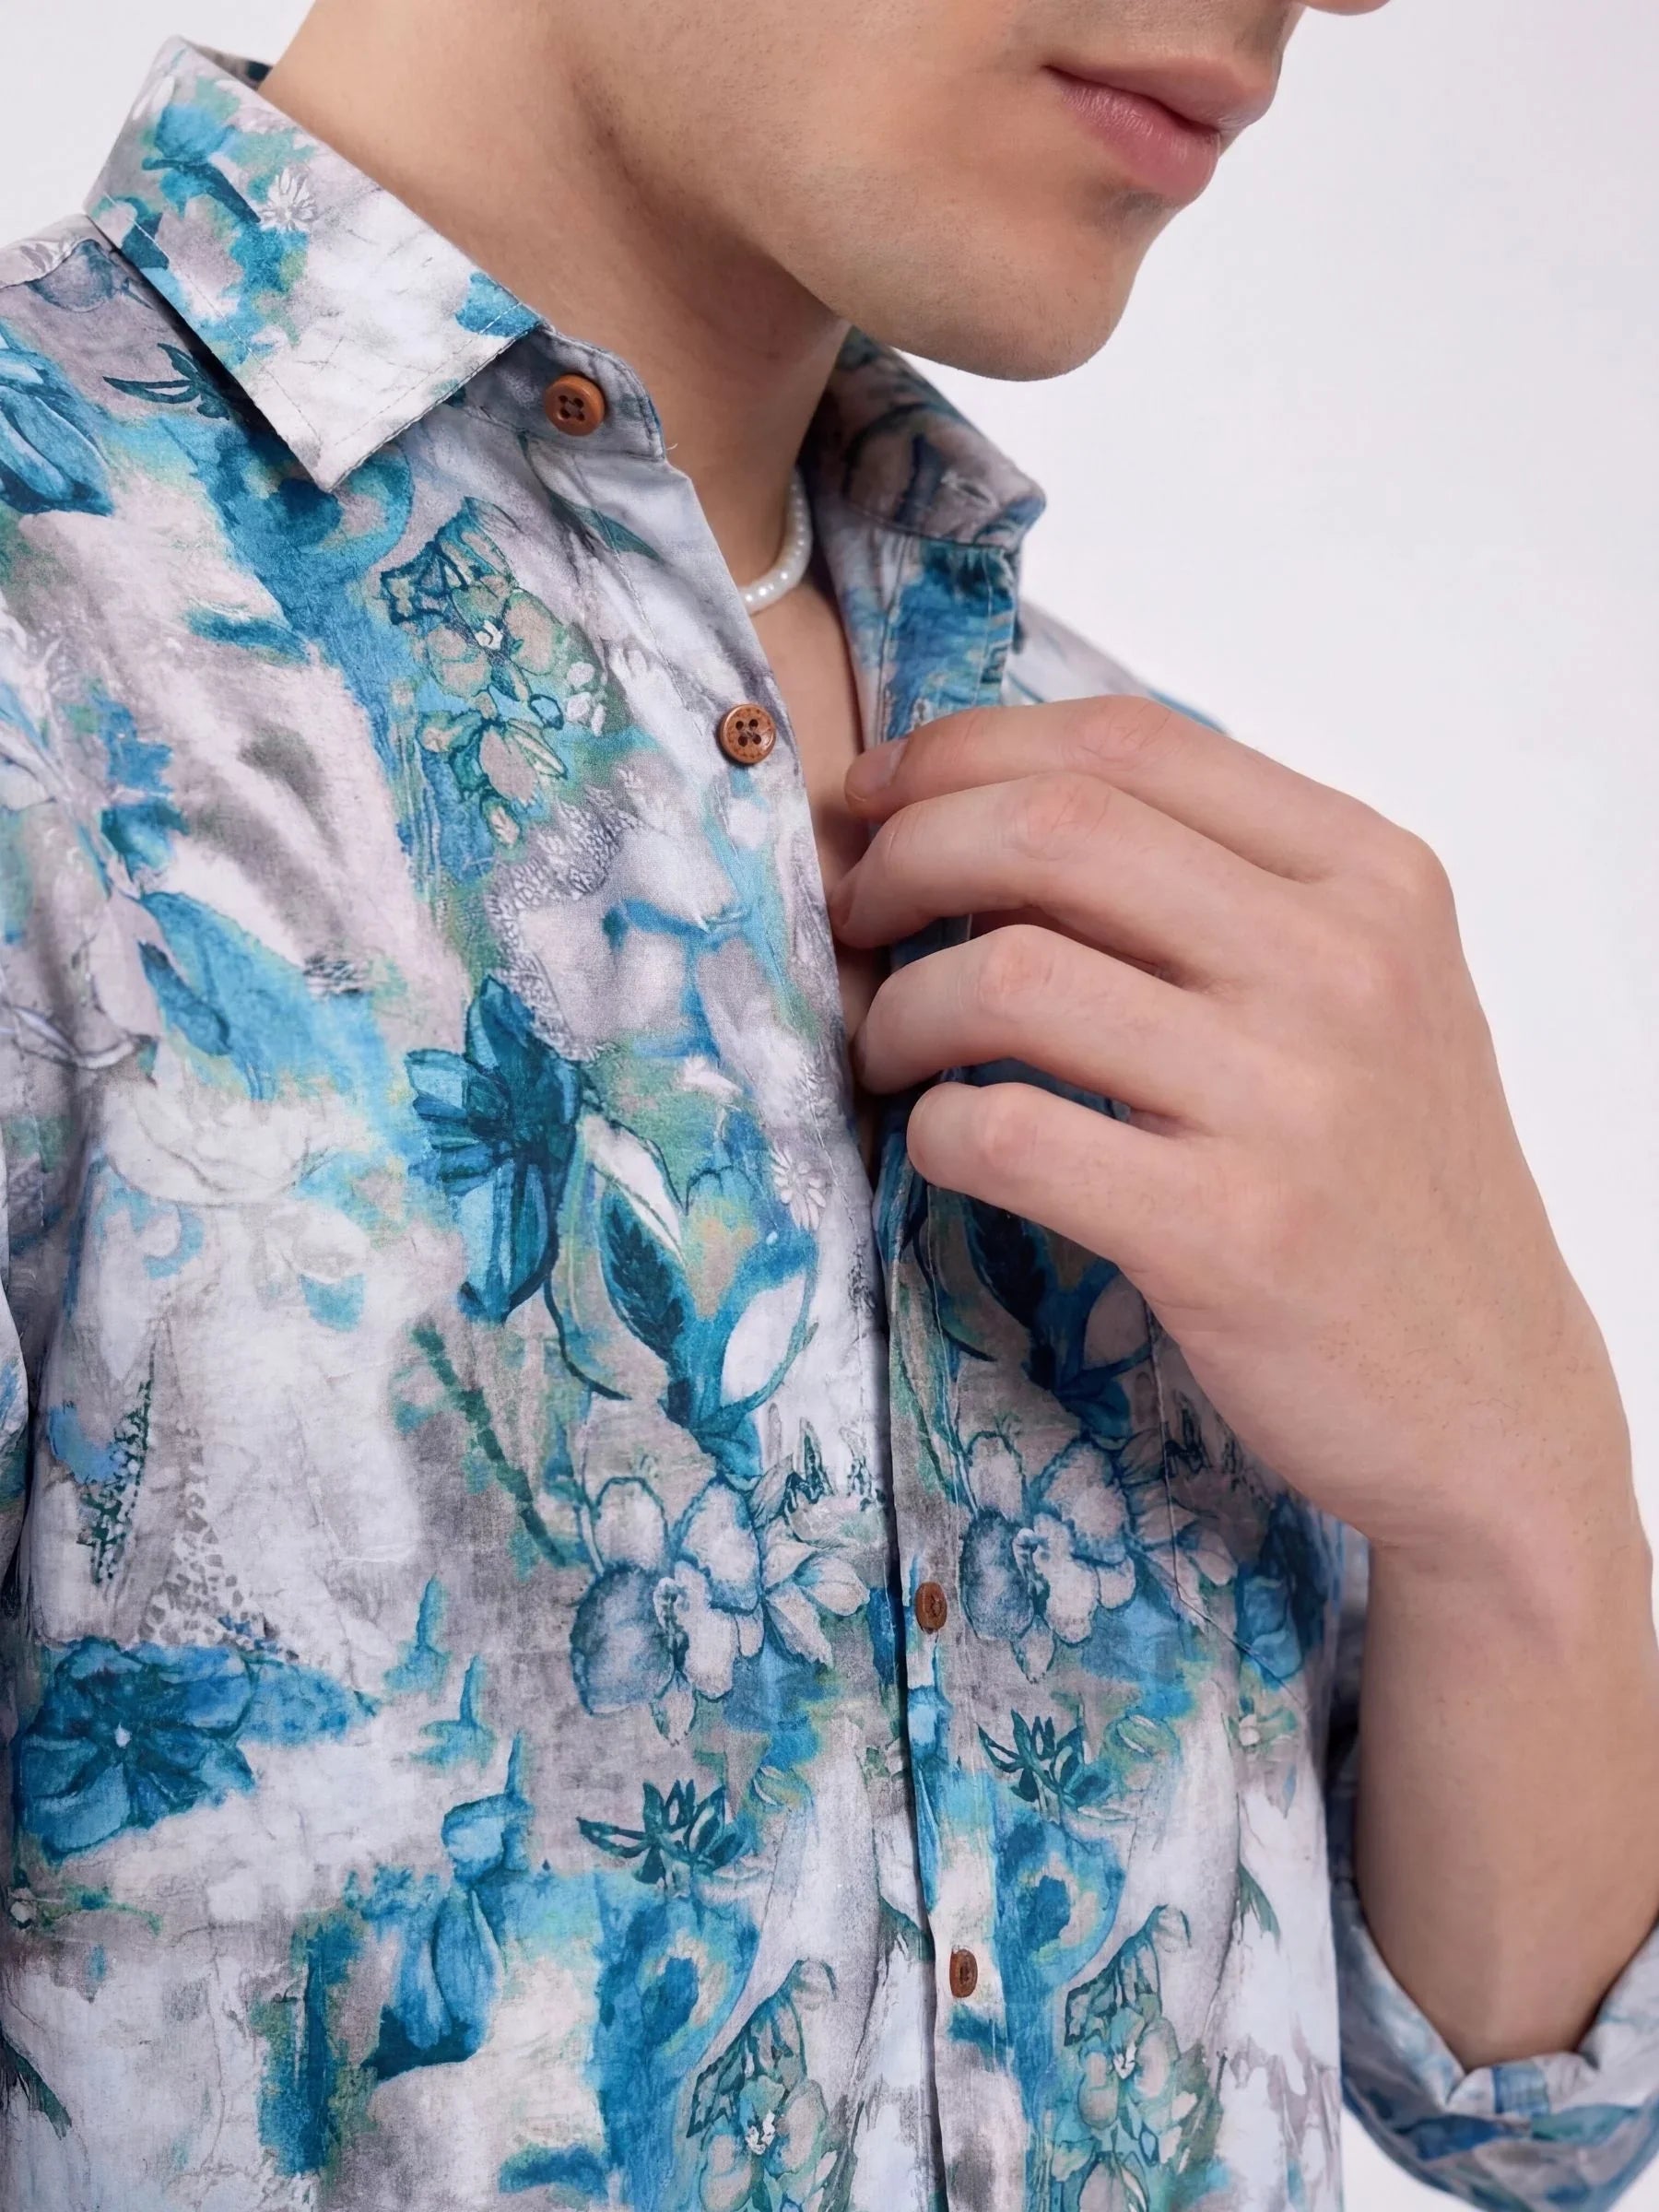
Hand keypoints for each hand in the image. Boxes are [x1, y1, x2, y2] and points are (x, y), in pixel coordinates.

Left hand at [831, 696, 1630, 1571]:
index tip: (882, 795)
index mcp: (1373, 877)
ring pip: (1009, 978)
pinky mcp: (1231, 1234)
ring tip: (890, 1053)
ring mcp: (1292, 1099)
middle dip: (905, 858)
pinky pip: (1009, 1134)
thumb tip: (997, 819)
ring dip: (901, 1010)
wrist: (1493, 1402)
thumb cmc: (1394, 1187)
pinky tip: (947, 1145)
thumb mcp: (1365, 995)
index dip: (966, 750)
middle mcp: (1344, 964)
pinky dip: (938, 1131)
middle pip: (1052, 831)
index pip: (1129, 740)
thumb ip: (1222, 893)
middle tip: (857, 918)